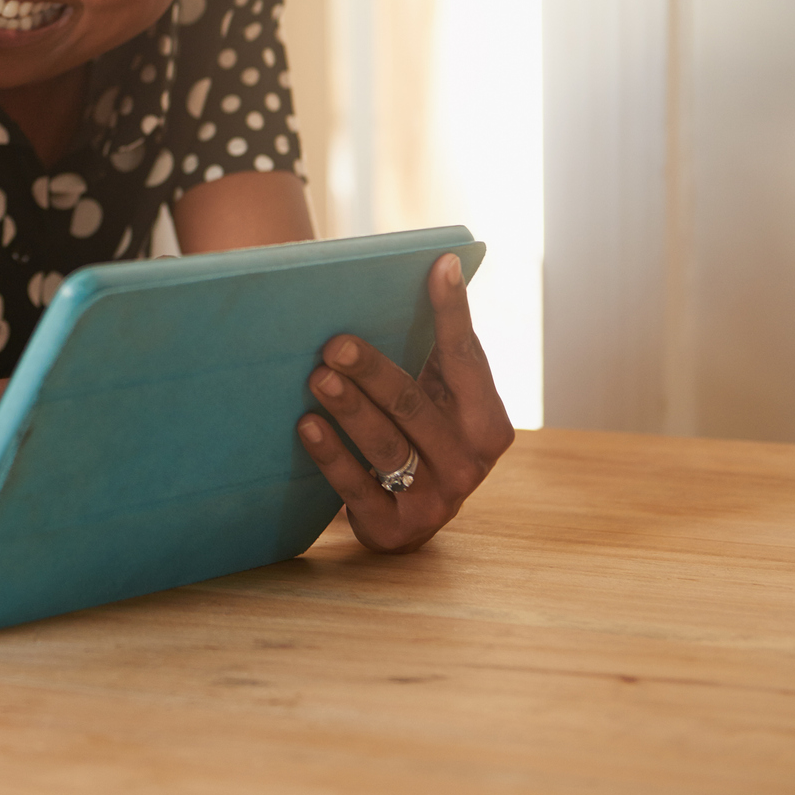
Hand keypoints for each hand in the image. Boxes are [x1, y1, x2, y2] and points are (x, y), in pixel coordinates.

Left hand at [296, 252, 514, 552]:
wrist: (404, 518)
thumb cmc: (416, 436)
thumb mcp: (436, 399)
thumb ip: (435, 351)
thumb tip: (428, 266)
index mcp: (488, 422)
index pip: (465, 359)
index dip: (453, 312)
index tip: (439, 265)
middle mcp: (470, 463)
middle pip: (414, 404)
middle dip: (374, 370)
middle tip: (335, 342)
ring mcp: (437, 500)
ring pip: (387, 445)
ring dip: (349, 408)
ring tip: (317, 377)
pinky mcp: (396, 528)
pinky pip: (358, 487)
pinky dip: (332, 454)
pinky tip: (306, 425)